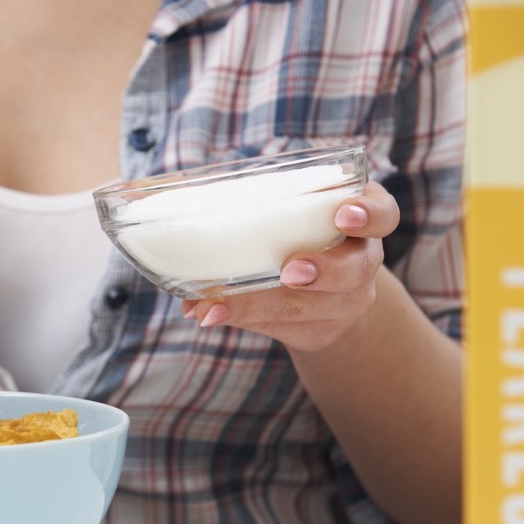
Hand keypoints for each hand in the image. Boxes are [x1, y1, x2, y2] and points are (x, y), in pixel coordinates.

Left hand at [180, 181, 400, 351]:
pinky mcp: (319, 331)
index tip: (344, 215)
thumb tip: (140, 191)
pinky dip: (243, 318)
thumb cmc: (296, 235)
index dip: (368, 214)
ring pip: (311, 309)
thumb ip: (248, 201)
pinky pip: (284, 328)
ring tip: (216, 304)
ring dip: (259, 304)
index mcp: (359, 222)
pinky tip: (210, 314)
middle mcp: (361, 263)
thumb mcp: (290, 213)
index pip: (383, 214)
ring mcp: (345, 302)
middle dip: (322, 271)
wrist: (326, 295)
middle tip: (290, 270)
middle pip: (354, 270)